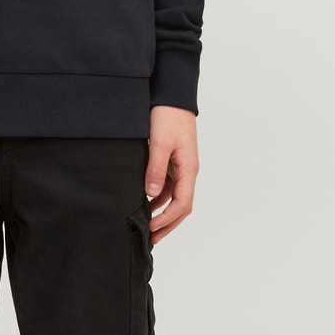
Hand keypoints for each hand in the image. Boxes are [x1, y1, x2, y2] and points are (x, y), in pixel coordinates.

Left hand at [145, 106, 198, 244]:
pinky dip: (159, 197)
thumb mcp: (159, 143)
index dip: (168, 220)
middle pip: (182, 206)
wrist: (172, 96)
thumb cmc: (168, 117)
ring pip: (175, 197)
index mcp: (188, 169)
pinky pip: (169, 185)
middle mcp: (188, 171)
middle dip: (168, 224)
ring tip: (147, 225)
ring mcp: (181, 166)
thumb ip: (155, 169)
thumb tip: (152, 194)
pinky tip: (146, 202)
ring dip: (163, 212)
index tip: (152, 230)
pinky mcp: (174, 161)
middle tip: (152, 238)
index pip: (182, 204)